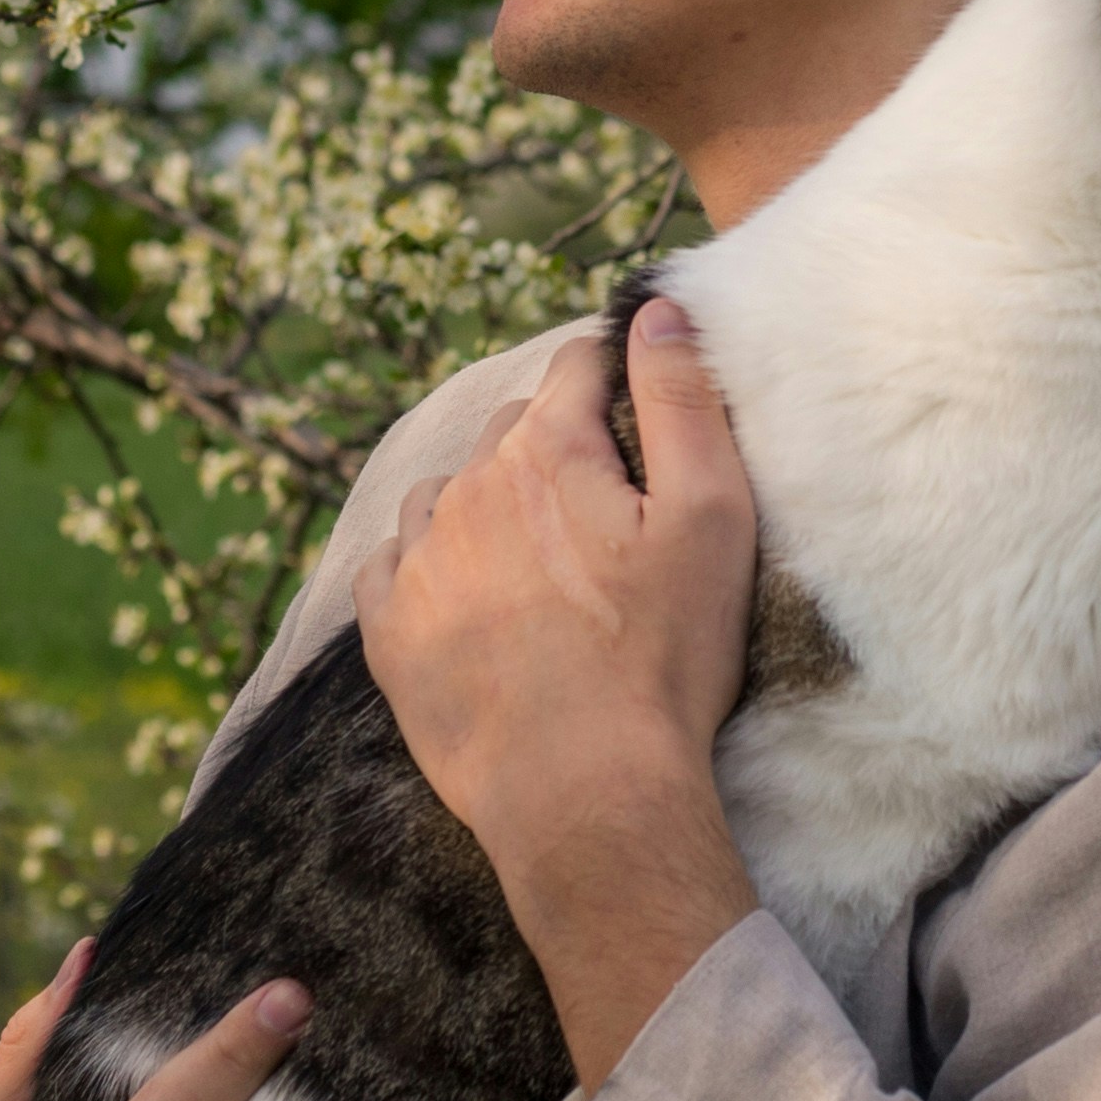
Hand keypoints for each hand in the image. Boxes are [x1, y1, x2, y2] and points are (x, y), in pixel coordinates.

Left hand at [359, 301, 767, 1082]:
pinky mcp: (390, 632)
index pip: (578, 364)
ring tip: (543, 565)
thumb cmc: (661, 657)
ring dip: (491, 505)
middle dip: (557, 448)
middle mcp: (465, 487)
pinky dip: (432, 566)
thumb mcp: (710, 516)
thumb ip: (683, 398)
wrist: (584, 794)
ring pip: (450, 493)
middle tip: (609, 514)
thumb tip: (656, 307)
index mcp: (546, 449)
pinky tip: (472, 600)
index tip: (644, 421)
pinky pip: (397, 566)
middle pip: (514, 429)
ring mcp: (419, 560)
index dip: (617, 378)